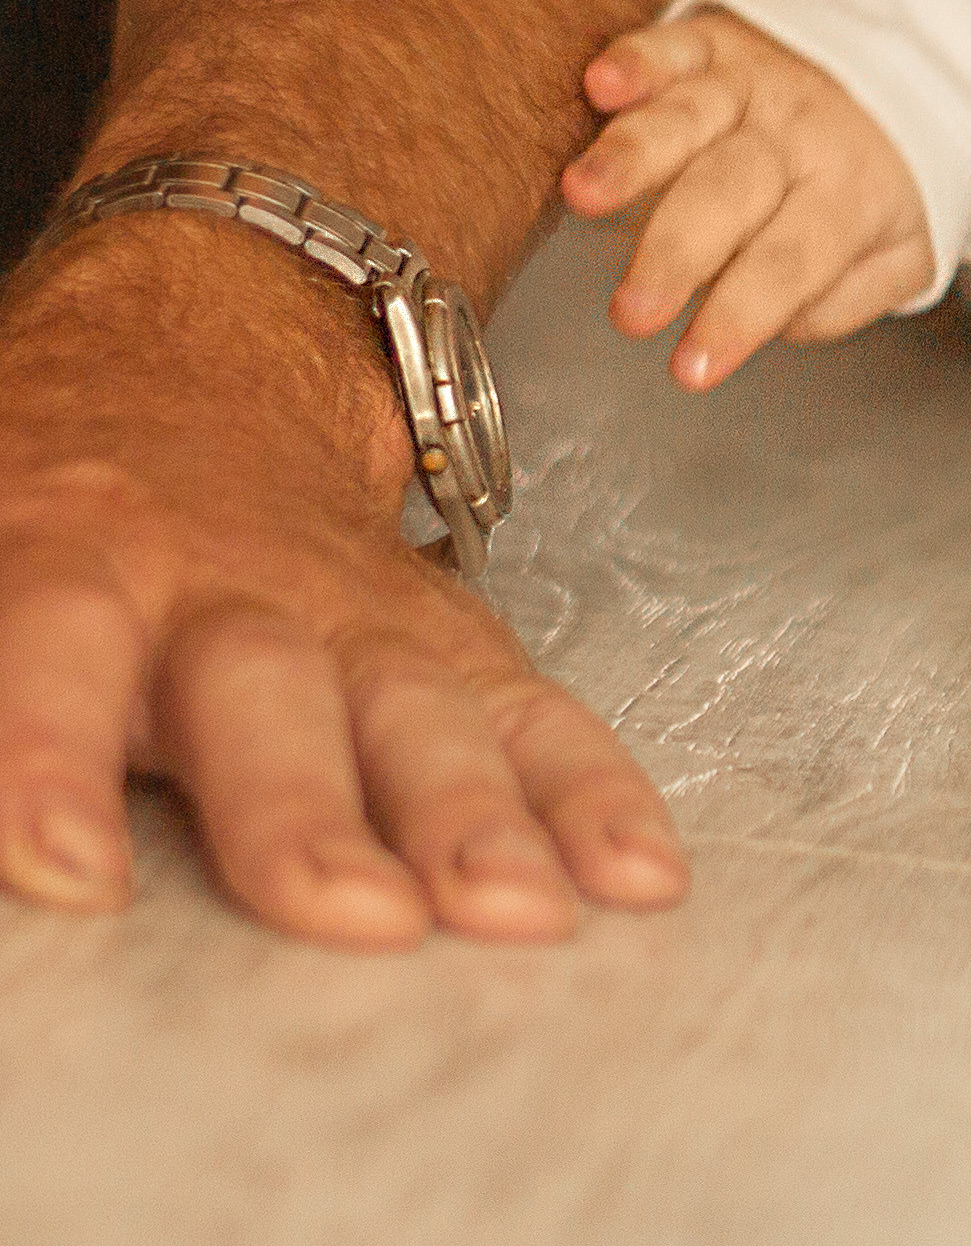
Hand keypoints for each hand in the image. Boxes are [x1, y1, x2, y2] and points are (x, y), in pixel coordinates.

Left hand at [0, 223, 688, 947]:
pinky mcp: (438, 633)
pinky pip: (527, 706)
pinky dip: (589, 789)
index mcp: (59, 550)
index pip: (46, 659)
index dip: (44, 765)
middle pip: (264, 699)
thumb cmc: (33, 466)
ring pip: (414, 708)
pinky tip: (635, 874)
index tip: (56, 875)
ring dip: (476, 815)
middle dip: (310, 814)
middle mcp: (214, 583)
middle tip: (351, 919)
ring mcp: (342, 607)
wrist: (204, 326)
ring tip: (526, 913)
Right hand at [562, 8, 934, 387]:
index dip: (740, 315)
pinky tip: (604, 84)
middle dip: (675, 253)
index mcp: (848, 190)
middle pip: (730, 191)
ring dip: (633, 153)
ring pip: (689, 115)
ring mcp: (753, 81)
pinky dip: (639, 58)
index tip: (692, 369)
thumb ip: (846, 298)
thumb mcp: (908, 251)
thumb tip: (776, 321)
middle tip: (633, 310)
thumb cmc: (886, 176)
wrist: (921, 61)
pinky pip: (675, 45)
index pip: (791, 260)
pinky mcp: (718, 41)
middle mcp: (796, 132)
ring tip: (585, 193)